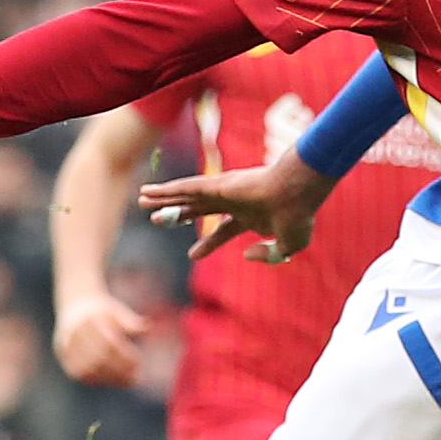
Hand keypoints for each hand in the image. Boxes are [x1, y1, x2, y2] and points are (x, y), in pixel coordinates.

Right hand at [54, 291, 150, 385]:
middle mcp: (74, 332)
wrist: (76, 306)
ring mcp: (65, 344)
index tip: (139, 362)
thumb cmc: (103, 312)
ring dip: (108, 378)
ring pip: (87, 369)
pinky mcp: (62, 355)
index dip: (125, 355)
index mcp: (90, 318)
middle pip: (98, 357)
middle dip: (118, 370)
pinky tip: (111, 380)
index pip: (109, 342)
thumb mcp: (117, 311)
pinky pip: (79, 373)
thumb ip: (130, 321)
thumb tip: (148, 328)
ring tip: (126, 381)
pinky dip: (96, 379)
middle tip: (135, 377)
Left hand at [141, 151, 334, 263]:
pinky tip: (149, 191)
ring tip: (141, 199)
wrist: (299, 192)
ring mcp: (224, 191)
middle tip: (156, 220)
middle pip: (197, 209)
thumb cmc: (298, 215)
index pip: (223, 231)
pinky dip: (166, 189)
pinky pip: (185, 187)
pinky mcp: (217, 183)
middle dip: (177, 215)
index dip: (208, 244)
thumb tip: (246, 254)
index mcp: (250, 216)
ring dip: (164, 198)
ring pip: (186, 195)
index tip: (193, 255)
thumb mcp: (289, 246)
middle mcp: (234, 201)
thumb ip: (269, 255)